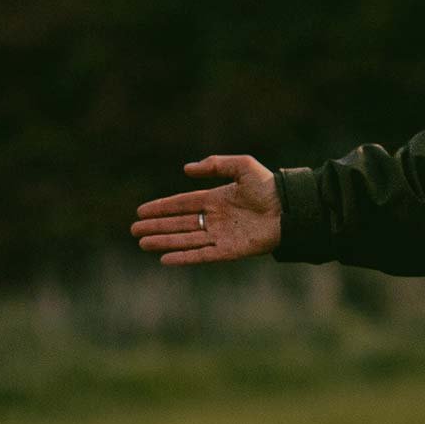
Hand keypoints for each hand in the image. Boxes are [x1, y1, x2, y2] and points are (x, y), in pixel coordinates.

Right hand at [132, 155, 280, 265]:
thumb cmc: (269, 186)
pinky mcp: (229, 250)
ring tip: (143, 243)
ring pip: (186, 239)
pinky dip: (183, 257)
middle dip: (157, 226)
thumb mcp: (243, 166)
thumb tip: (186, 169)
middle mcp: (216, 218)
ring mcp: (221, 235)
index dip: (162, 207)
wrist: (290, 208)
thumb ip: (216, 165)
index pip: (183, 204)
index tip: (141, 211)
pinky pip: (201, 255)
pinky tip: (165, 258)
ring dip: (164, 241)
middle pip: (179, 223)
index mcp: (217, 198)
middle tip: (134, 230)